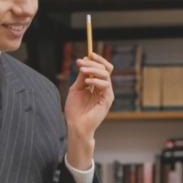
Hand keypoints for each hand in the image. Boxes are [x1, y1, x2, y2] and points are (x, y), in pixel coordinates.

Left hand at [64, 54, 113, 168]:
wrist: (76, 126)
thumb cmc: (75, 110)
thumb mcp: (76, 89)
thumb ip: (82, 76)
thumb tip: (85, 61)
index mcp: (97, 85)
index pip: (101, 68)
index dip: (95, 60)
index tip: (84, 56)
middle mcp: (104, 88)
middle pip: (105, 69)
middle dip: (93, 63)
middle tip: (81, 62)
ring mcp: (107, 94)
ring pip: (105, 75)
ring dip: (93, 70)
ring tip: (82, 70)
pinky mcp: (107, 100)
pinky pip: (106, 86)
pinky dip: (96, 81)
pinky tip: (87, 82)